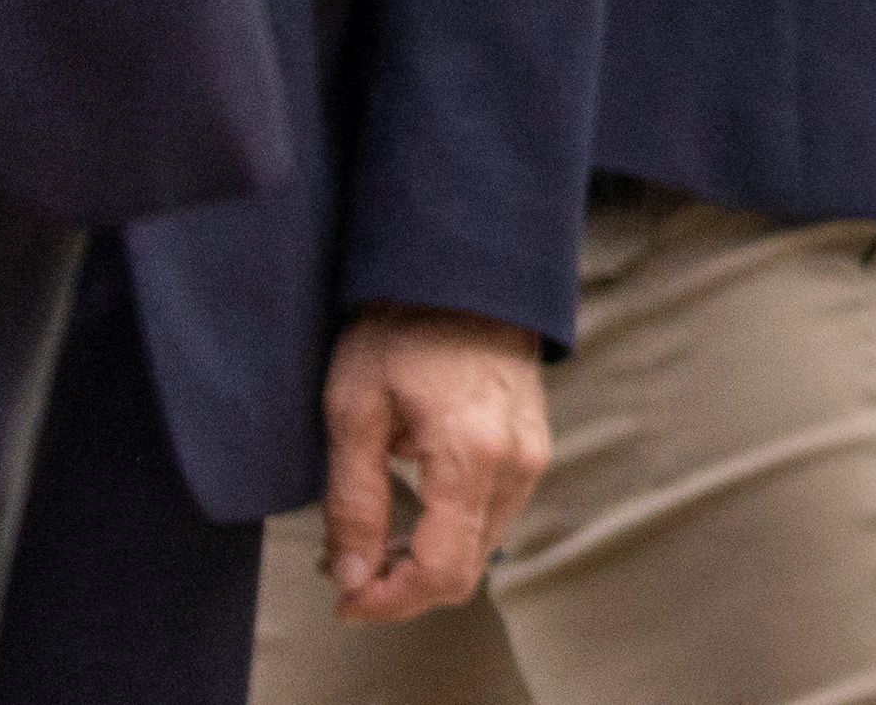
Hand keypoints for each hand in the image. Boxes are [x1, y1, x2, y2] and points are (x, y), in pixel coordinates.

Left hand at [317, 303, 551, 621]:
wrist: (461, 273)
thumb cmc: (401, 331)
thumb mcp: (353, 412)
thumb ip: (353, 502)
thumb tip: (350, 578)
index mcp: (472, 456)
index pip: (442, 571)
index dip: (388, 602)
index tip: (343, 600)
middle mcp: (516, 464)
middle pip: (464, 572)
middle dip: (400, 588)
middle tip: (342, 570)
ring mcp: (531, 457)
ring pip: (479, 550)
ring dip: (422, 562)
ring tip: (366, 539)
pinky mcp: (532, 449)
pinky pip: (492, 517)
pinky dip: (447, 533)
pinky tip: (405, 511)